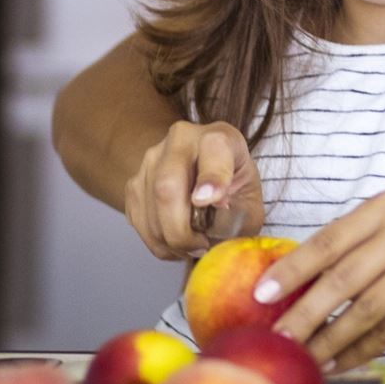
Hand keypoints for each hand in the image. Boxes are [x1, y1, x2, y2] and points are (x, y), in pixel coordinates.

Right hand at [122, 120, 263, 259]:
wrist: (204, 175)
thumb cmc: (232, 189)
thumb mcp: (250, 201)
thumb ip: (240, 211)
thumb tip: (216, 212)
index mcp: (220, 137)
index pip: (214, 149)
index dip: (212, 177)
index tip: (210, 201)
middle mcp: (181, 140)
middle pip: (168, 185)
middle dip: (181, 229)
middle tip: (200, 246)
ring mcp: (152, 159)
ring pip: (150, 208)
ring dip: (170, 240)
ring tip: (192, 246)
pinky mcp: (134, 182)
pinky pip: (139, 221)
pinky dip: (158, 242)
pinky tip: (175, 243)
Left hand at [261, 192, 384, 371]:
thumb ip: (350, 256)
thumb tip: (285, 292)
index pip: (329, 240)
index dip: (293, 269)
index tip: (262, 294)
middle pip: (343, 278)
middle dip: (304, 314)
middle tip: (277, 339)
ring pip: (364, 310)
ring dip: (328, 340)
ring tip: (303, 358)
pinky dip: (357, 351)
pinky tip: (336, 362)